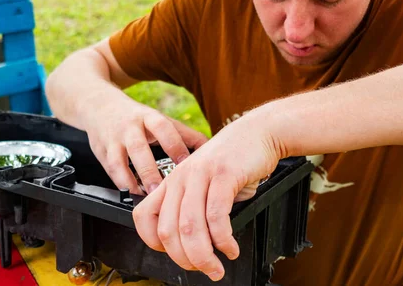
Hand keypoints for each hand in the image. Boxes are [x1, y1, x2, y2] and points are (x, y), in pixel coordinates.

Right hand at [84, 98, 208, 193]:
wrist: (99, 104)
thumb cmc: (137, 117)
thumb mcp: (159, 119)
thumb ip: (184, 134)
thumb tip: (211, 148)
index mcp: (149, 117)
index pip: (164, 128)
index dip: (175, 145)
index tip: (187, 163)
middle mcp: (130, 127)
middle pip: (139, 148)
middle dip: (150, 170)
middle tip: (163, 188)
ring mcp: (114, 140)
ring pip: (120, 161)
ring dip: (132, 180)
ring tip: (146, 196)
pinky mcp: (101, 152)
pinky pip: (110, 170)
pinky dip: (120, 183)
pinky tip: (131, 193)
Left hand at [133, 112, 282, 280]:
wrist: (258, 133)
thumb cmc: (233, 162)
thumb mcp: (204, 183)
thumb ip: (193, 208)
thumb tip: (192, 247)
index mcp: (171, 181)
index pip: (144, 218)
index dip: (155, 245)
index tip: (177, 255)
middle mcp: (180, 177)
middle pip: (168, 231)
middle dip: (184, 259)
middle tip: (203, 269)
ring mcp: (200, 174)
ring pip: (190, 228)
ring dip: (203, 257)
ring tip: (217, 268)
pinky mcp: (223, 174)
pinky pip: (216, 216)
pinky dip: (223, 240)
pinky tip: (231, 249)